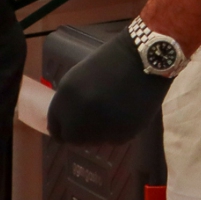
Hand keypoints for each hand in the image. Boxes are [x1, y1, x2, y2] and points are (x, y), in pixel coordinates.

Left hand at [47, 31, 169, 144]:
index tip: (73, 126)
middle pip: (73, 139)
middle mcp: (79, 115)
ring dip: (100, 132)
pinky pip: (115, 139)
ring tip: (114, 111)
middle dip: (82, 133)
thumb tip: (67, 126)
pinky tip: (126, 111)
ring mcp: (101, 126)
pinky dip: (119, 130)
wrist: (144, 57)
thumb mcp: (79, 79)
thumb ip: (69, 103)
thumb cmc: (110, 63)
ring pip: (95, 141)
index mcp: (65, 97)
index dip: (65, 128)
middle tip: (95, 121)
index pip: (56, 128)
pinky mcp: (123, 132)